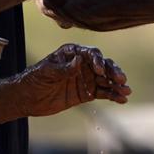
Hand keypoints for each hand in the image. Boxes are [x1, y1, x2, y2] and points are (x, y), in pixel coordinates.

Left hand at [12, 44, 130, 117]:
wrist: (27, 98)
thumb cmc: (34, 79)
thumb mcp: (46, 72)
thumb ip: (63, 68)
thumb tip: (79, 61)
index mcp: (72, 53)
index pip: (90, 54)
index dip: (98, 61)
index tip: (100, 70)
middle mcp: (82, 64)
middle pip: (102, 65)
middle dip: (113, 71)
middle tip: (121, 79)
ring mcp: (86, 78)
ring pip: (106, 80)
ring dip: (117, 84)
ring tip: (126, 90)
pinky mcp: (86, 93)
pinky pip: (103, 93)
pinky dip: (113, 95)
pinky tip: (122, 99)